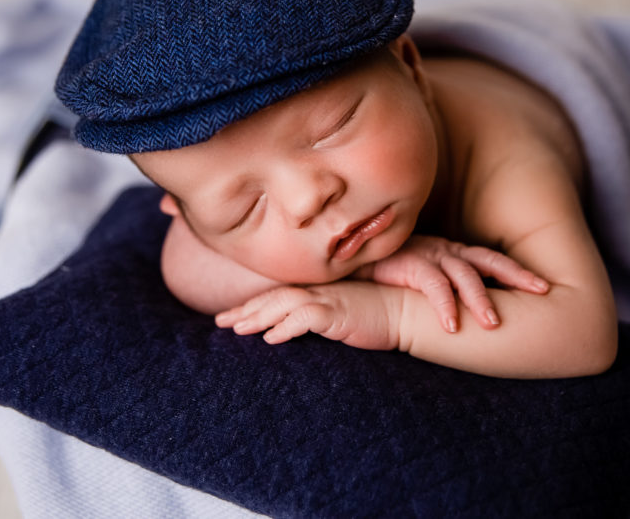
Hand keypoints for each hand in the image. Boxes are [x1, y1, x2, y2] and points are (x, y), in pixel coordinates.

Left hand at [214, 281, 401, 351]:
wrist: (408, 311)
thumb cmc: (380, 314)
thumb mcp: (346, 313)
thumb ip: (324, 317)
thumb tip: (300, 330)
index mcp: (319, 291)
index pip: (279, 296)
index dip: (254, 305)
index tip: (232, 316)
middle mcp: (320, 292)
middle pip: (274, 297)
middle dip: (246, 309)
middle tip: (221, 322)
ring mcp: (329, 300)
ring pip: (284, 304)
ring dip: (258, 317)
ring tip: (237, 329)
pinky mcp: (339, 313)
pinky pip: (306, 318)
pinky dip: (286, 327)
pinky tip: (271, 338)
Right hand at [353, 235, 548, 332]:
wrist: (343, 258)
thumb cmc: (379, 272)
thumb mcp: (415, 275)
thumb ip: (436, 286)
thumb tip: (464, 310)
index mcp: (447, 253)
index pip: (489, 259)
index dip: (516, 271)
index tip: (543, 286)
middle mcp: (441, 250)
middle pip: (487, 260)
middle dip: (516, 276)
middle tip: (542, 294)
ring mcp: (425, 254)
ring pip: (462, 274)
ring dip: (480, 299)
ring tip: (494, 325)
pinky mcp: (405, 263)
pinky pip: (431, 284)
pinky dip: (444, 305)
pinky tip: (452, 326)